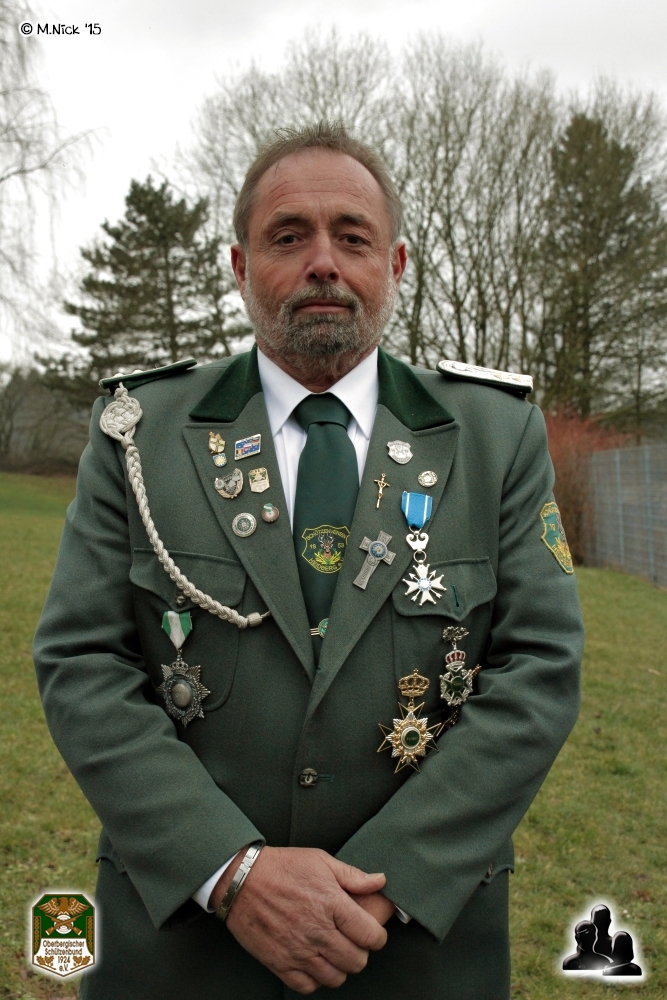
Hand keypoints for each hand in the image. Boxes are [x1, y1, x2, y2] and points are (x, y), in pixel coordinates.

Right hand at [218, 846, 387, 993]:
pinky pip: (308, 986)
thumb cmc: (281, 867)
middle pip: (357, 961)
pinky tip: (314, 962)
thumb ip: (353, 875)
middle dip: (360, 953)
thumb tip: (379, 881)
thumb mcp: (320, 860)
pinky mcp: (280, 963)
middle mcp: (317, 931)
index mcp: (332, 904)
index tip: (373, 934)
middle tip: (353, 942)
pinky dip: (315, 979)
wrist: (241, 879)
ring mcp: (298, 950)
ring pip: (335, 978)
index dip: (378, 937)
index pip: (371, 936)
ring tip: (334, 952)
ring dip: (339, 967)